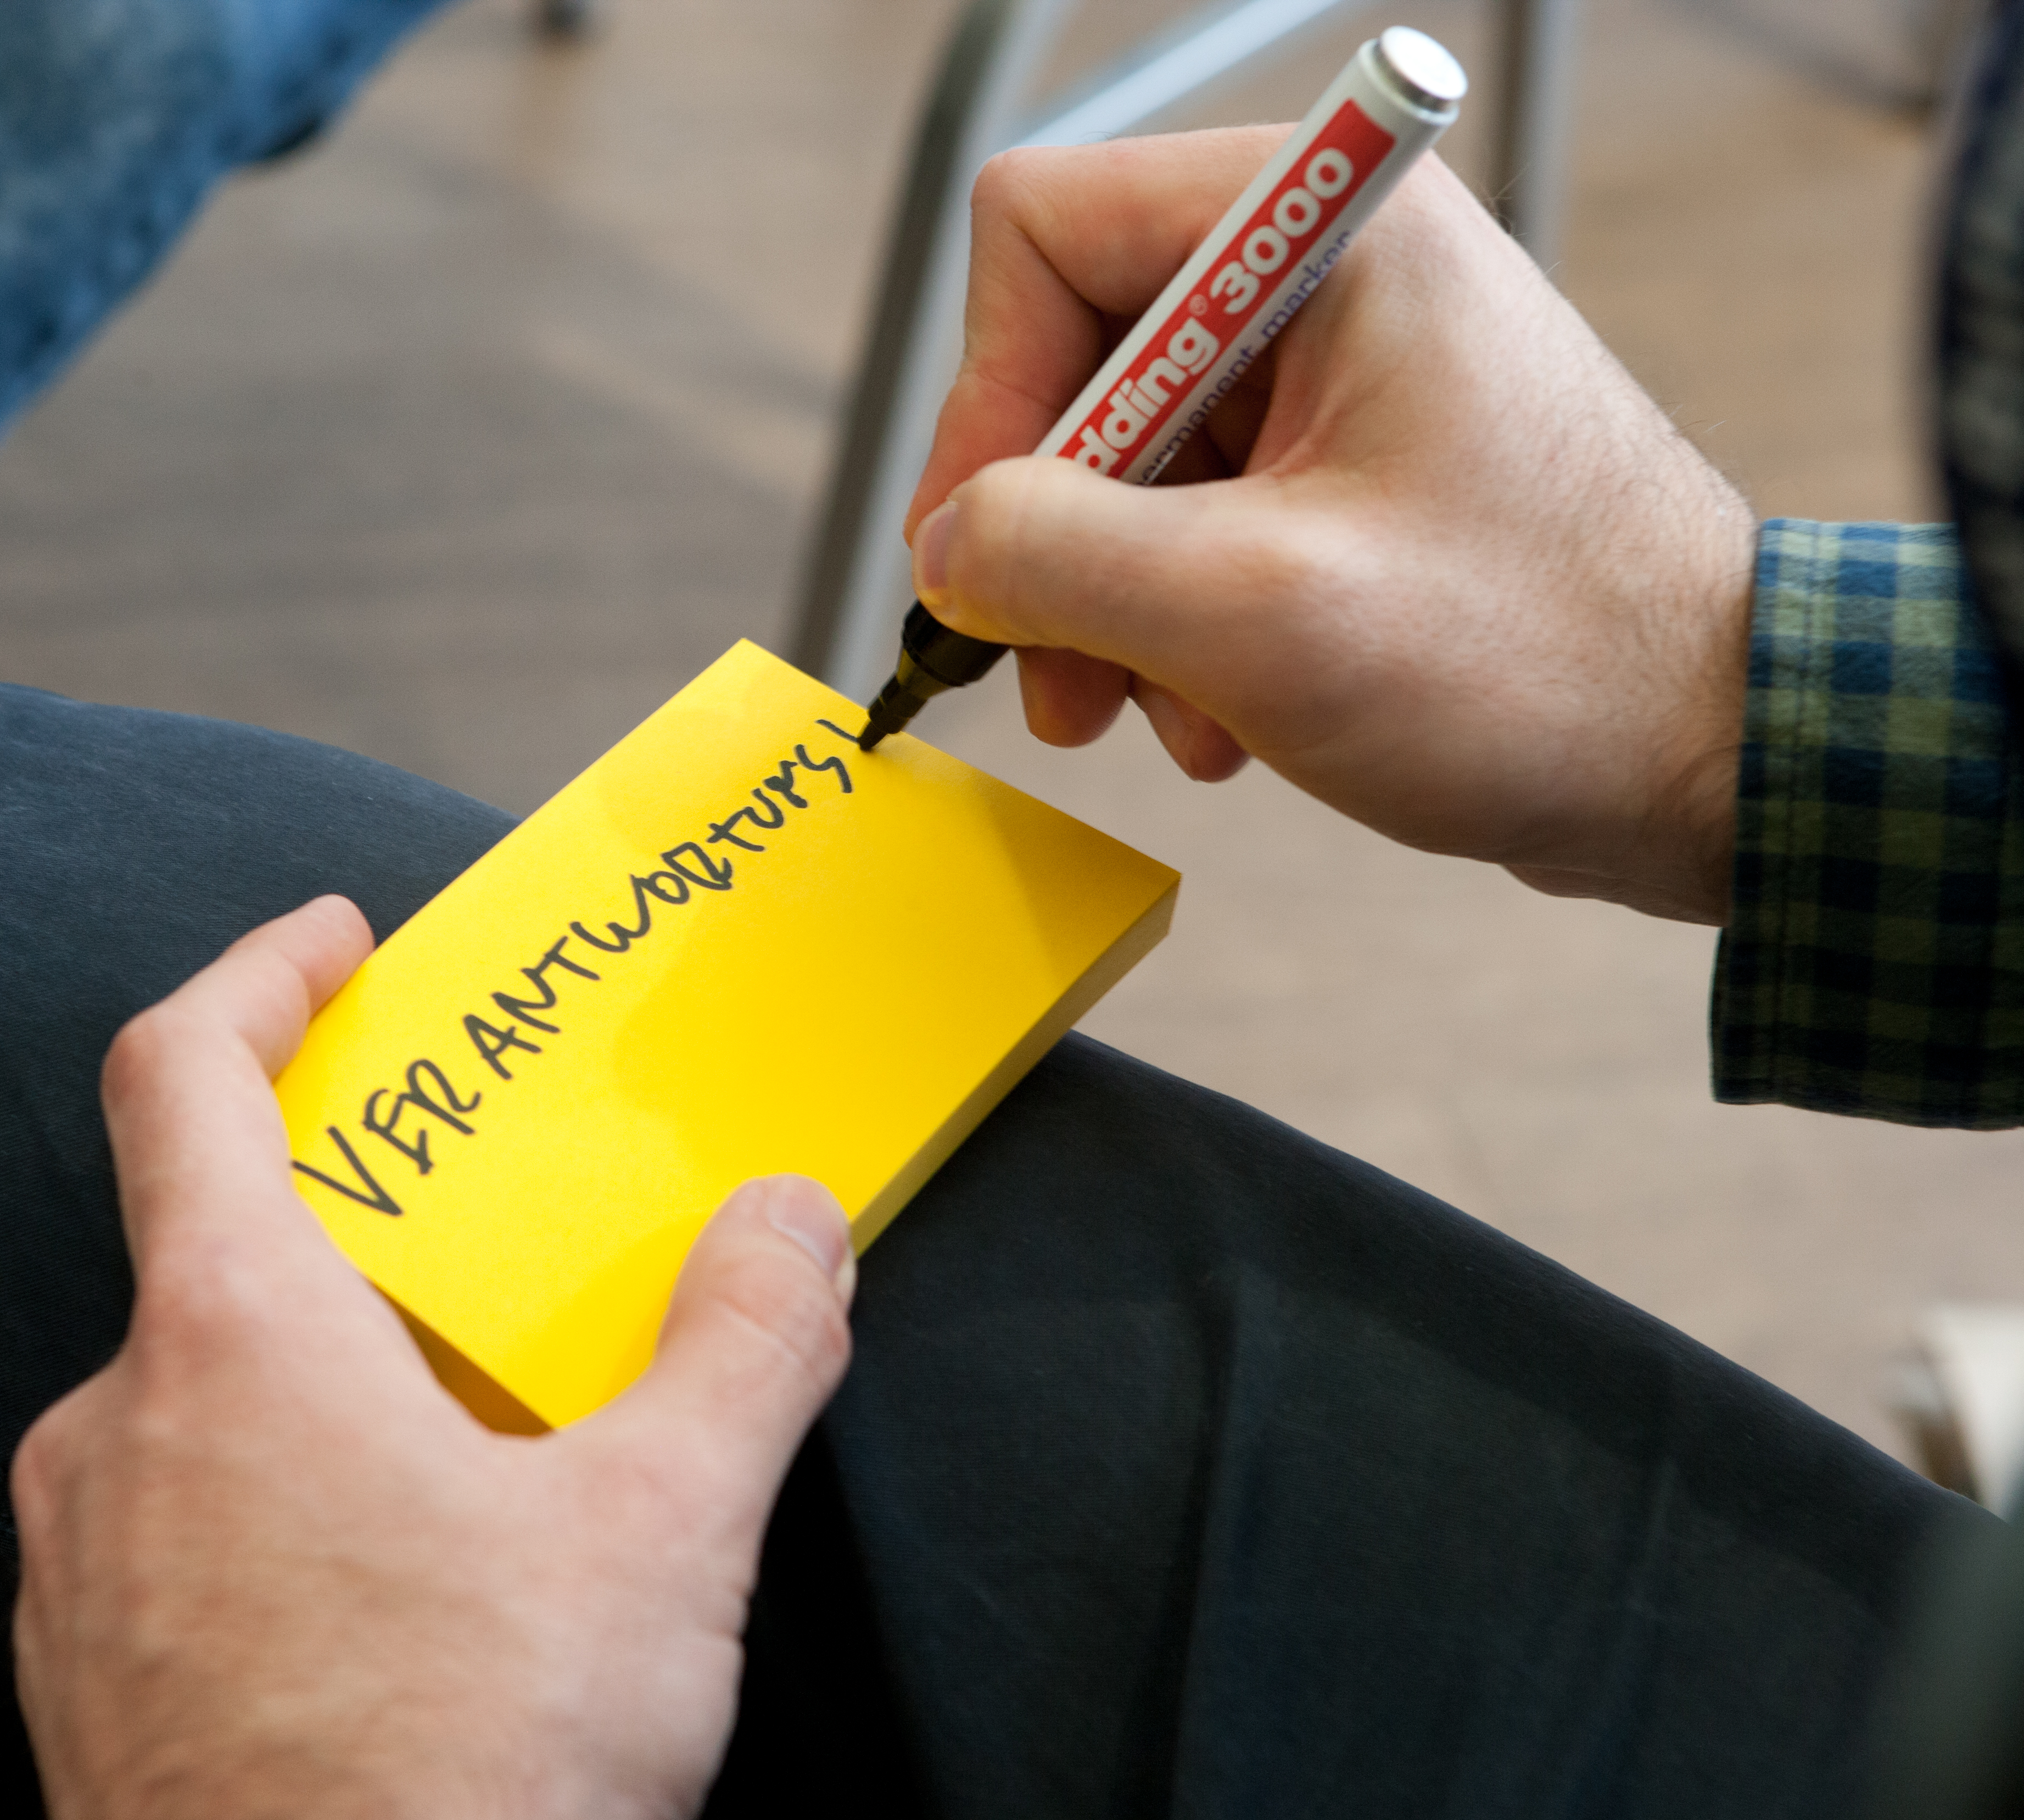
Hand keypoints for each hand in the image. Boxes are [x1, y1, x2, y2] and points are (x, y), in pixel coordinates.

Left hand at [10, 896, 855, 1819]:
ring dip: (325, 1395)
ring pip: (201, 1414)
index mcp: (230, 1342)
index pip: (178, 1075)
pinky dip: (276, 1519)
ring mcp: (78, 1576)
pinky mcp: (83, 1696)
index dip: (255, 979)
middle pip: (220, 1258)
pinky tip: (392, 1612)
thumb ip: (742, 1345)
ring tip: (472, 1468)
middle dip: (364, 1244)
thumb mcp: (662, 1533)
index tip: (333, 945)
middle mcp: (115, 1434)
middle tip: (491, 1271)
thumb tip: (789, 1223)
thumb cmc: (466, 1775)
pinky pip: (174, 1542)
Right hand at [904, 132, 1757, 923]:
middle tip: (1056, 683)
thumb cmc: (1537, 662)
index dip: (987, 397)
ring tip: (1167, 718)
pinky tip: (1225, 717)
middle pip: (1074, 359)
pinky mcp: (1354, 463)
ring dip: (1116, 609)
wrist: (1713, 753)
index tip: (985, 550)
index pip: (1044, 232)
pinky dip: (1181, 627)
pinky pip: (1196, 517)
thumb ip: (1054, 555)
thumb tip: (942, 550)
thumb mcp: (1249, 613)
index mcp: (1323, 230)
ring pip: (1125, 459)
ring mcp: (1343, 369)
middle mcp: (1327, 271)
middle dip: (1052, 539)